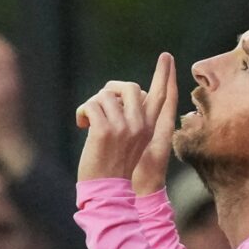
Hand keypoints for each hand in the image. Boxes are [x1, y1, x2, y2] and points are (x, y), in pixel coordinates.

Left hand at [76, 53, 173, 181]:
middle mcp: (140, 125)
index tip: (166, 57)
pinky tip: (82, 125)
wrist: (107, 191)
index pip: (162, 96)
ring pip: (106, 95)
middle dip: (110, 90)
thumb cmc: (114, 168)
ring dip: (92, 105)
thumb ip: (131, 121)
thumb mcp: (131, 143)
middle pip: (129, 87)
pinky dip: (82, 112)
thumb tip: (119, 99)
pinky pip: (91, 105)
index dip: (164, 75)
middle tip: (98, 103)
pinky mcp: (105, 130)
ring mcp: (123, 127)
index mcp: (149, 128)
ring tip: (88, 121)